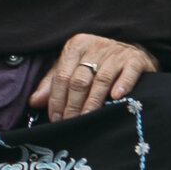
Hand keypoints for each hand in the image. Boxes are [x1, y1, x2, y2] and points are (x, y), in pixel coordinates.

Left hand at [30, 34, 157, 119]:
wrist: (132, 50)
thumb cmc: (98, 62)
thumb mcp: (73, 67)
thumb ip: (53, 83)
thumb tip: (34, 102)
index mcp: (75, 46)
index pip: (61, 76)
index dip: (57, 99)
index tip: (56, 119)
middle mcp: (95, 47)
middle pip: (79, 80)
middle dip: (72, 104)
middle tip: (71, 123)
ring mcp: (116, 52)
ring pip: (101, 79)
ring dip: (93, 101)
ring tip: (88, 118)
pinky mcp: (136, 59)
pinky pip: (128, 73)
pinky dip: (122, 85)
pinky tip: (116, 98)